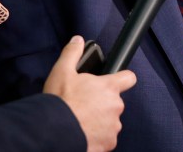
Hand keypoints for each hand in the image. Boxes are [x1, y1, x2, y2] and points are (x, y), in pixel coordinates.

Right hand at [44, 36, 136, 151]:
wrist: (54, 132)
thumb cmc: (60, 102)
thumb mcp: (62, 72)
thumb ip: (72, 54)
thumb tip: (77, 40)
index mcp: (108, 87)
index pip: (128, 78)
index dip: (122, 78)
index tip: (115, 81)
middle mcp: (116, 106)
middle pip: (114, 102)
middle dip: (102, 103)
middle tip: (84, 105)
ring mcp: (113, 126)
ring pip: (110, 121)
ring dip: (100, 121)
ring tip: (81, 120)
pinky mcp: (109, 144)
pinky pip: (106, 138)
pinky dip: (97, 137)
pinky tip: (82, 133)